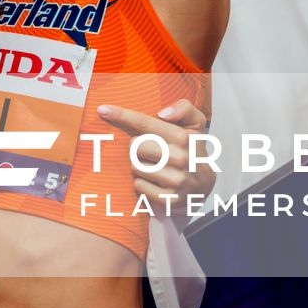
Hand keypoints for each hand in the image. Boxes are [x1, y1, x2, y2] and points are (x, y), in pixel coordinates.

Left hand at [98, 96, 214, 211]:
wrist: (204, 185)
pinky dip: (142, 182)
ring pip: (134, 166)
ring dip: (139, 165)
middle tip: (151, 150)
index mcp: (184, 137)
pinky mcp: (169, 199)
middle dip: (137, 146)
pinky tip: (155, 181)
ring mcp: (175, 181)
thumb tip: (162, 113)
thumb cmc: (192, 150)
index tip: (103, 110)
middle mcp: (181, 158)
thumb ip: (184, 108)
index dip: (122, 115)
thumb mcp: (195, 124)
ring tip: (155, 166)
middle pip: (134, 145)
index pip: (145, 123)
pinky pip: (138, 185)